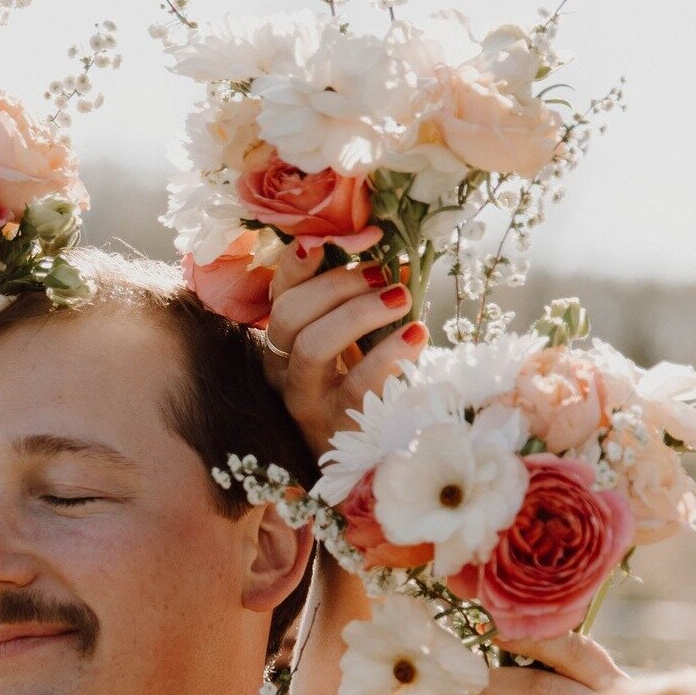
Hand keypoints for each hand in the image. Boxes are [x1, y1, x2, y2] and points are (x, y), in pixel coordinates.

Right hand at [263, 251, 425, 459]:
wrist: (367, 458)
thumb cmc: (363, 390)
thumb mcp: (355, 342)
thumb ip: (361, 302)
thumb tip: (394, 254)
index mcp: (283, 342)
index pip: (279, 292)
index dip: (301, 261)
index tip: (344, 236)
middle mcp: (282, 370)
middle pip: (289, 315)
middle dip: (337, 285)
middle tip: (384, 273)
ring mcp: (306, 401)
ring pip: (311, 347)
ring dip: (357, 314)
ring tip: (400, 298)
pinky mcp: (337, 427)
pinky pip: (358, 386)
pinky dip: (389, 356)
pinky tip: (416, 335)